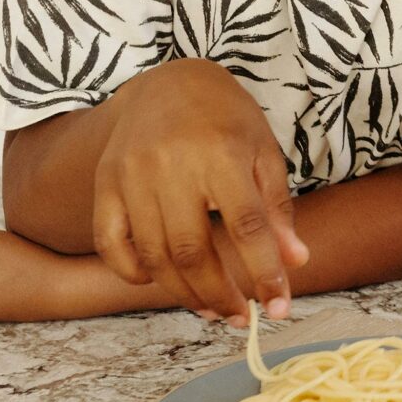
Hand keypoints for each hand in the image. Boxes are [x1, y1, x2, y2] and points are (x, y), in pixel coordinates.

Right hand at [95, 60, 305, 322]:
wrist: (168, 83)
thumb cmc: (226, 120)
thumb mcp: (264, 153)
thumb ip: (277, 209)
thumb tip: (295, 262)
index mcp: (221, 154)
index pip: (247, 227)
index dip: (265, 272)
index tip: (280, 307)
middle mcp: (172, 166)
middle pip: (194, 251)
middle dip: (221, 294)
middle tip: (241, 318)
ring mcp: (131, 176)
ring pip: (154, 254)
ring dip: (183, 292)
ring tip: (211, 308)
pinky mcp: (105, 184)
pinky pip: (110, 243)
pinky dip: (132, 272)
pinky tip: (160, 282)